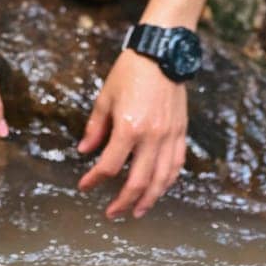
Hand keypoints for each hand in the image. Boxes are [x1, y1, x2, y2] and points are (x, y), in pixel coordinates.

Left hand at [77, 49, 186, 218]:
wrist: (162, 52)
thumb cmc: (131, 71)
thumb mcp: (105, 97)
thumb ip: (96, 128)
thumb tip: (85, 151)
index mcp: (129, 128)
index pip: (109, 165)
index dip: (95, 179)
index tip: (85, 186)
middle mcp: (152, 137)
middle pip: (137, 182)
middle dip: (122, 202)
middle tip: (111, 213)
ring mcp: (169, 136)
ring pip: (161, 179)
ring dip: (148, 200)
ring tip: (137, 211)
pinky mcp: (181, 132)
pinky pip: (176, 164)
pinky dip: (167, 181)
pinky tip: (159, 189)